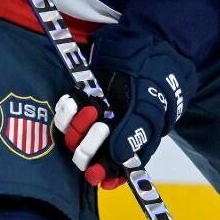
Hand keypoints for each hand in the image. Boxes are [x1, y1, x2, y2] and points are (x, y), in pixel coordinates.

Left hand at [49, 27, 196, 189]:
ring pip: (73, 137)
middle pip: (89, 155)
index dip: (104, 175)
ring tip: (90, 110)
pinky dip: (67, 110)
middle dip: (90, 148)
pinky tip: (75, 101)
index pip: (113, 168)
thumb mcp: (151, 107)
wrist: (149, 44)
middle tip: (101, 129)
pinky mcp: (80, 98)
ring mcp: (92, 117)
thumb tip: (120, 158)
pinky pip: (64, 114)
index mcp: (129, 143)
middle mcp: (109, 134)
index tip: (97, 175)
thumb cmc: (155, 80)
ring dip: (77, 128)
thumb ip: (135, 133)